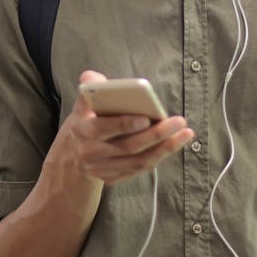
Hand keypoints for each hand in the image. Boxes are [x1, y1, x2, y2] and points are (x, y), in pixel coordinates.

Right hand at [54, 70, 192, 184]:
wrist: (72, 156)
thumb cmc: (85, 121)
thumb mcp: (82, 104)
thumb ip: (89, 88)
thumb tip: (93, 78)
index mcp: (81, 131)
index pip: (102, 129)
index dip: (123, 124)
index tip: (146, 118)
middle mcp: (91, 153)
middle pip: (127, 146)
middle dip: (155, 134)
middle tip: (178, 121)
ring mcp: (102, 169)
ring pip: (138, 161)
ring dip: (165, 148)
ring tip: (185, 133)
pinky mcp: (113, 178)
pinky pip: (140, 168)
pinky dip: (159, 156)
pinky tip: (174, 143)